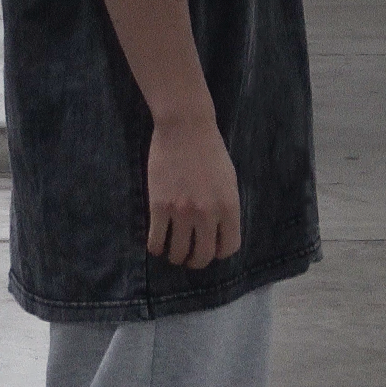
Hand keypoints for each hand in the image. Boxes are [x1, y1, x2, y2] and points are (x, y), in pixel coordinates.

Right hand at [146, 113, 240, 268]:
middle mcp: (208, 213)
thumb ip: (226, 207)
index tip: (210, 247)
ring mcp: (182, 211)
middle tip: (189, 257)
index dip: (219, 252)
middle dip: (196, 261)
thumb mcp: (229, 179)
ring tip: (172, 250)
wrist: (185, 125)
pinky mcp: (159, 206)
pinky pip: (156, 241)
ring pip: (178, 253)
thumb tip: (220, 231)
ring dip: (175, 256)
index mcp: (229, 206)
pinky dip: (156, 247)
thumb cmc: (209, 149)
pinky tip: (157, 242)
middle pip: (203, 256)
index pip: (229, 248)